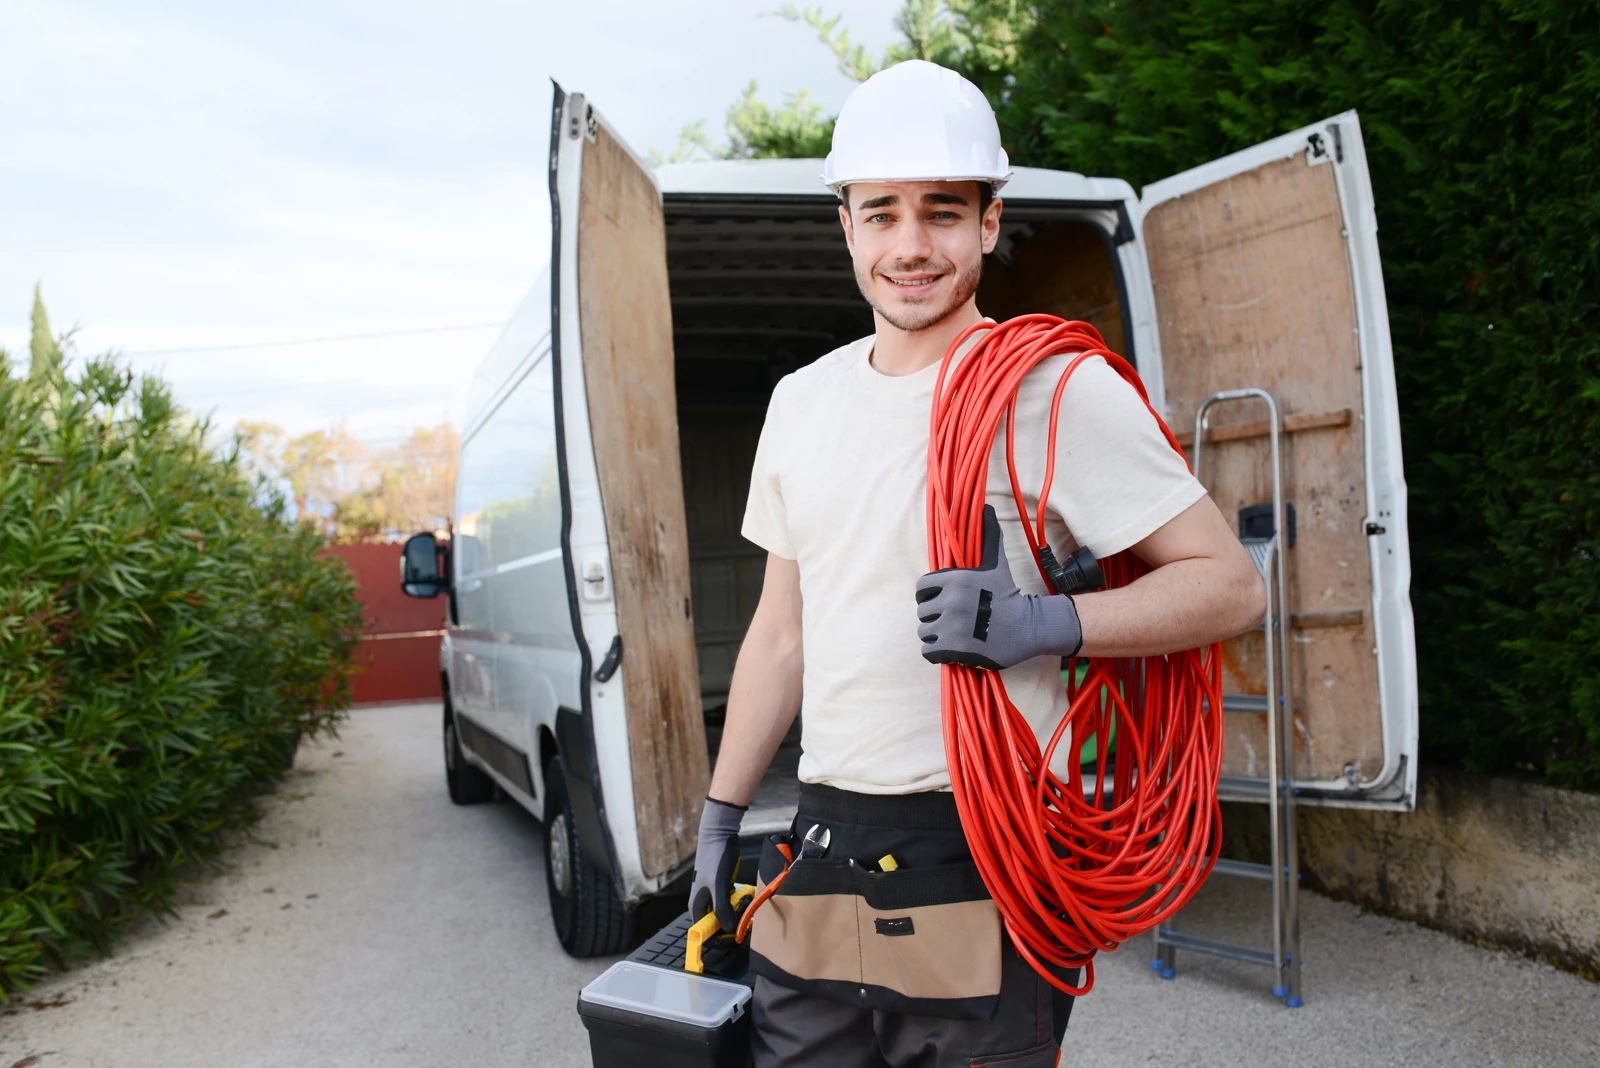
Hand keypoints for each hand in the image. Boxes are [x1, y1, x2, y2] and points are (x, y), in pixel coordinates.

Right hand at [689, 796, 746, 931]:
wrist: (719, 834)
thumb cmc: (715, 858)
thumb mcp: (719, 884)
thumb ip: (723, 909)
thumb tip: (730, 930)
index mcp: (696, 908)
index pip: (706, 937)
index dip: (722, 940)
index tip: (738, 934)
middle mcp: (703, 905)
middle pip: (719, 928)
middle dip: (734, 925)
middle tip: (747, 916)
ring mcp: (713, 897)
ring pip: (728, 916)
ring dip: (739, 914)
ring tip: (747, 902)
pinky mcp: (722, 889)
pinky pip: (732, 905)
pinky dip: (741, 904)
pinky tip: (747, 896)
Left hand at [916, 505, 1083, 670]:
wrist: (1027, 627)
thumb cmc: (1008, 594)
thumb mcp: (997, 563)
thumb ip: (989, 535)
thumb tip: (987, 508)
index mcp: (954, 580)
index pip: (921, 588)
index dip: (929, 595)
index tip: (943, 600)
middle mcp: (950, 602)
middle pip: (923, 611)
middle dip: (935, 615)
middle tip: (953, 619)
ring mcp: (951, 628)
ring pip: (924, 631)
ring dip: (935, 634)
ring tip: (953, 634)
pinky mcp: (953, 650)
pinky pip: (928, 651)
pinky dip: (936, 652)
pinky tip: (951, 648)